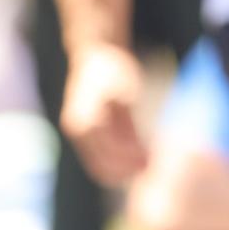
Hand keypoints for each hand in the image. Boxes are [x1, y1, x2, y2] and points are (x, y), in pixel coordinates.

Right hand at [60, 42, 147, 186]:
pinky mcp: (84, 137)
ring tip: (147, 166)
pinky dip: (117, 163)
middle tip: (150, 167)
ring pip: (99, 166)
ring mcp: (78, 136)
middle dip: (126, 169)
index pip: (109, 149)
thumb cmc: (112, 69)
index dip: (130, 158)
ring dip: (122, 170)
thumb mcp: (126, 84)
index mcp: (85, 120)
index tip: (151, 160)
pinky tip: (138, 160)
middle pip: (101, 164)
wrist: (92, 59)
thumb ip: (129, 109)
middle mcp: (77, 131)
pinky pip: (99, 159)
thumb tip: (137, 130)